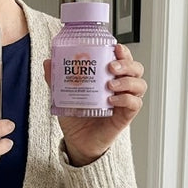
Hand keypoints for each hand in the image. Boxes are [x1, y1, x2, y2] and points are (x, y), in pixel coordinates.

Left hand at [44, 43, 146, 165]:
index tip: (116, 47)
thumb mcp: (63, 94)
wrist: (77, 140)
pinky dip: (125, 99)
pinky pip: (134, 104)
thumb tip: (48, 62)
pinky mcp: (125, 116)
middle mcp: (121, 86)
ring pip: (139, 84)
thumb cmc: (76, 116)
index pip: (123, 59)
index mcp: (109, 76)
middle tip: (111, 66)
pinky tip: (111, 99)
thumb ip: (56, 78)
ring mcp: (125, 101)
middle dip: (126, 64)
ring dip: (127, 80)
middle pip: (136, 68)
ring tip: (110, 84)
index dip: (123, 51)